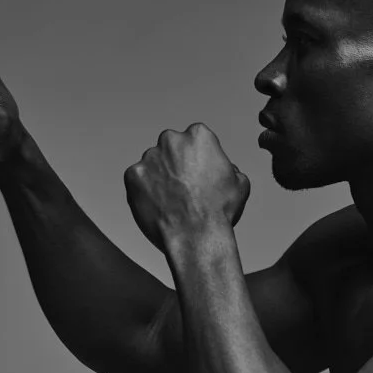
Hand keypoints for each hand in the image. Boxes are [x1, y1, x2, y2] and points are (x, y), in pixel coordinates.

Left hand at [124, 123, 250, 253]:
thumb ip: (229, 168)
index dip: (198, 160)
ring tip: (171, 203)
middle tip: (184, 189)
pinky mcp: (133, 175)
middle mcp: (171, 140)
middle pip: (171, 148)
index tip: (199, 175)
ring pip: (153, 165)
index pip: (196, 140)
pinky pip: (137, 182)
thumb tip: (226, 169)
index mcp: (199, 136)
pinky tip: (158, 207)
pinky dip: (144, 192)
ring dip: (159, 179)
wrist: (196, 236)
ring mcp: (149, 157)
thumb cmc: (218, 212)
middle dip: (175, 165)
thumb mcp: (240, 184)